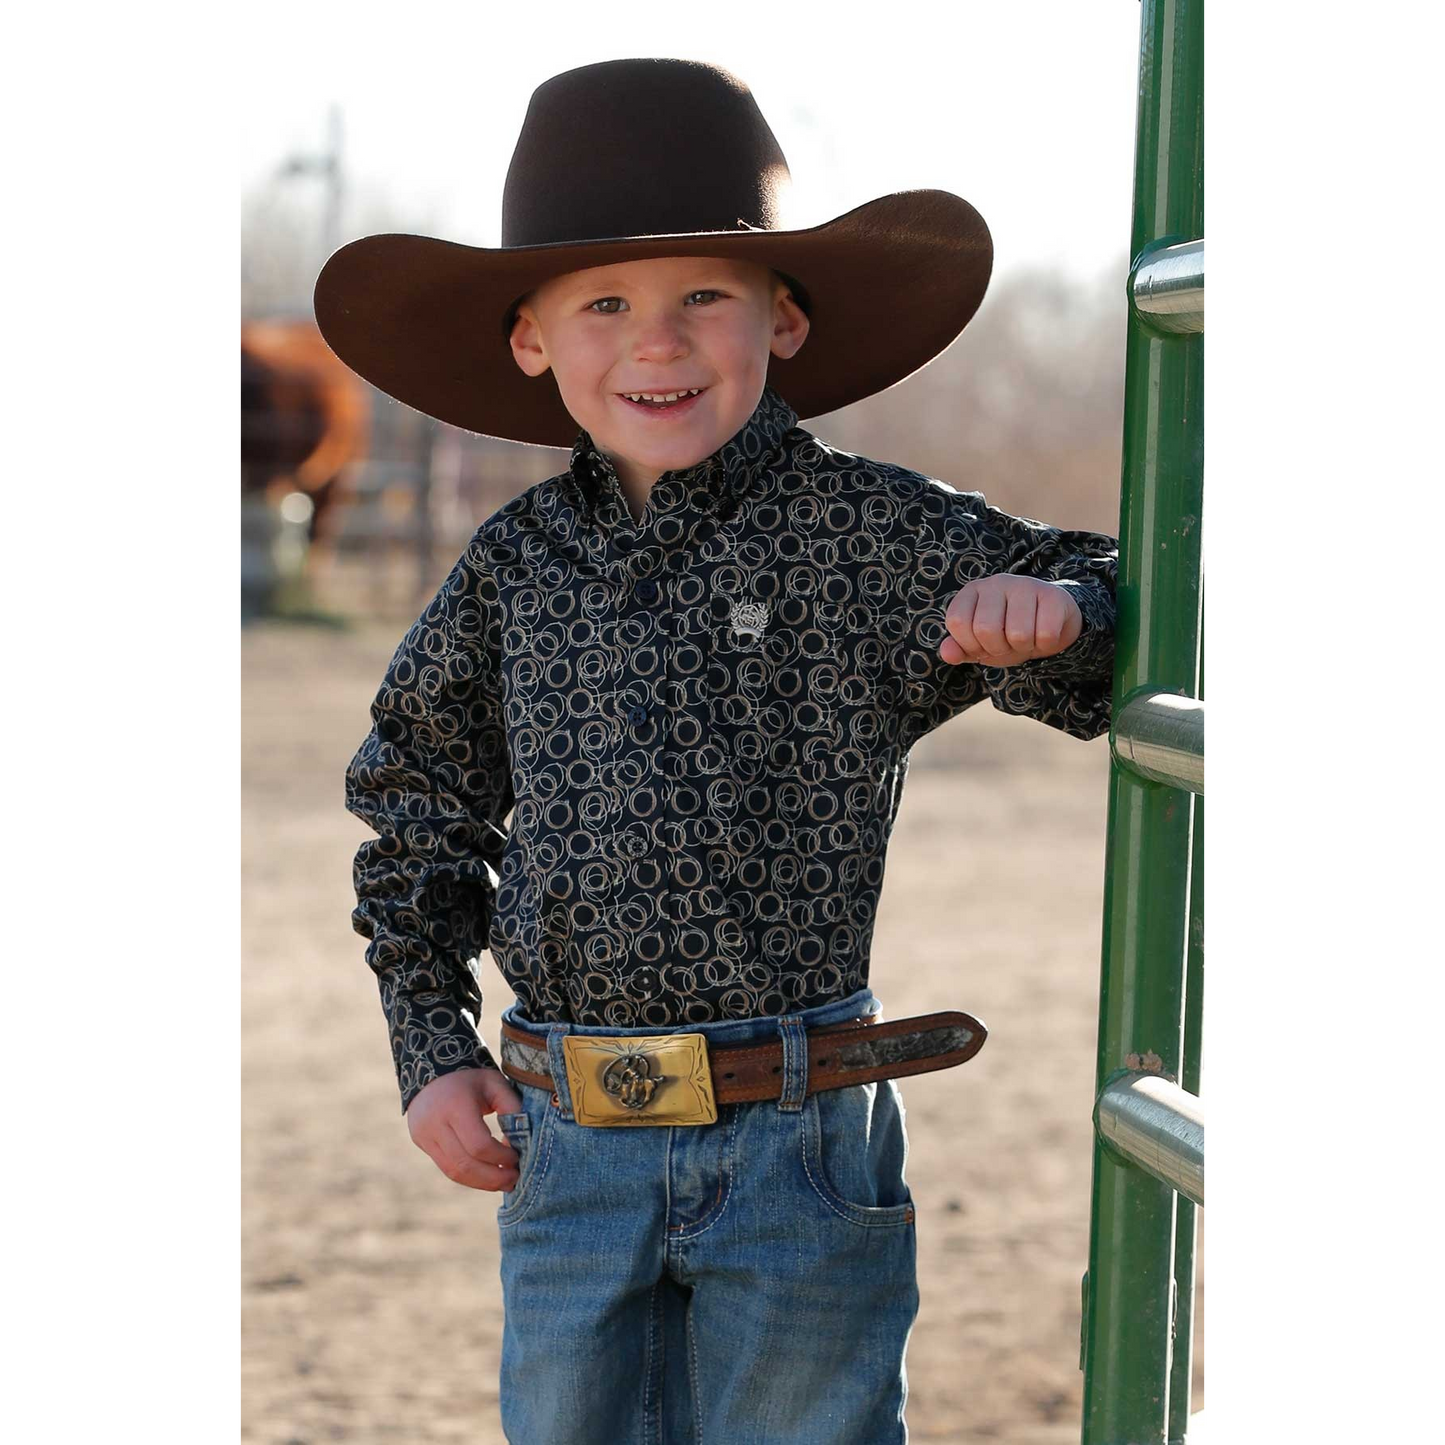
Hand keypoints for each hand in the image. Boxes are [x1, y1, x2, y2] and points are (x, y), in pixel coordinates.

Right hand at [405, 1066, 526, 1191]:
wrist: (432, 1065)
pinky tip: (486, 1175)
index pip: (479, 1145)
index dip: (501, 1157)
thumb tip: (524, 1143)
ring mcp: (423, 1134)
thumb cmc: (472, 1076)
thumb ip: (512, 1109)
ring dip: (481, 1183)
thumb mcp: (495, 1083)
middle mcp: (434, 1123)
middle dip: (493, 1178)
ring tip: (503, 1182)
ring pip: (453, 1171)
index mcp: (455, 1105)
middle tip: (514, 1180)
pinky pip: (446, 1167)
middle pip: (464, 1164)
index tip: (517, 1158)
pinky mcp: (421, 1142)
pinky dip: (469, 1176)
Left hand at [939, 576, 1082, 667]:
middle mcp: (996, 582)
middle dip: (998, 649)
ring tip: (1026, 638)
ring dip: (1023, 647)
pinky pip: (1045, 634)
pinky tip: (1044, 634)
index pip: (957, 622)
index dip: (970, 645)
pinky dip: (1045, 645)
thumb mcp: (979, 644)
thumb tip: (947, 654)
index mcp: (972, 591)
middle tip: (1008, 643)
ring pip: (1018, 634)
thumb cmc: (1007, 633)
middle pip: (986, 629)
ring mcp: (1025, 585)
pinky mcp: (1053, 595)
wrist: (1050, 623)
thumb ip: (960, 648)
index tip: (982, 645)